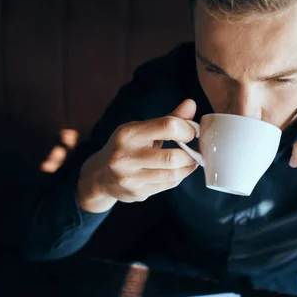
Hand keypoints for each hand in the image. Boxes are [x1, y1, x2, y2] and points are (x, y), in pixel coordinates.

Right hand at [77, 100, 198, 212]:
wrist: (100, 176)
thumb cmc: (127, 147)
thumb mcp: (142, 130)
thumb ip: (168, 118)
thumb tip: (191, 104)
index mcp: (128, 134)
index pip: (167, 126)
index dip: (187, 129)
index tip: (192, 132)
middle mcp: (126, 156)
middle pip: (172, 157)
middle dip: (190, 154)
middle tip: (196, 151)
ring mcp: (130, 178)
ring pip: (172, 174)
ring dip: (188, 167)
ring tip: (192, 161)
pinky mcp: (136, 193)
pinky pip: (167, 185)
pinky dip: (179, 177)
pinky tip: (179, 171)